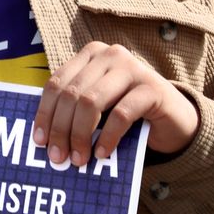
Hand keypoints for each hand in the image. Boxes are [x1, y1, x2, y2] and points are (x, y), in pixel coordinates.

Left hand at [33, 41, 198, 162]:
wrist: (174, 117)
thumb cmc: (127, 111)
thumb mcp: (96, 106)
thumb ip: (72, 110)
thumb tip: (41, 137)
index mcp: (90, 55)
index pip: (56, 84)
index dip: (45, 114)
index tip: (39, 142)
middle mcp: (110, 55)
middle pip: (71, 95)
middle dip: (61, 130)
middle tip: (58, 157)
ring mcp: (133, 68)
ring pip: (91, 103)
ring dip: (80, 135)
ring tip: (79, 159)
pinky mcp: (152, 88)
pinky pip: (120, 115)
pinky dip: (107, 137)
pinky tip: (102, 153)